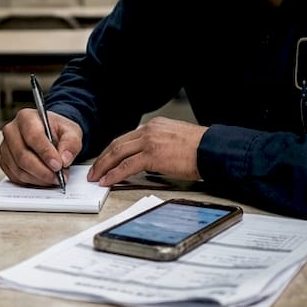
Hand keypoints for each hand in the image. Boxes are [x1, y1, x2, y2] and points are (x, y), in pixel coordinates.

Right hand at [0, 106, 81, 187]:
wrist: (49, 134)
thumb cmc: (56, 130)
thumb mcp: (71, 131)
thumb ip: (71, 143)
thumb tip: (64, 159)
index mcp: (26, 117)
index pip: (33, 136)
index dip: (46, 153)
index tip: (58, 165)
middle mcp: (11, 131)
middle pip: (22, 155)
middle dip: (42, 170)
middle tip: (58, 177)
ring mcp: (5, 147)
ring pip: (19, 169)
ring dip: (38, 178)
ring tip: (54, 179)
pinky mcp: (4, 161)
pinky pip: (15, 177)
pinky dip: (31, 181)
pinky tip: (43, 179)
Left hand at [87, 116, 205, 186]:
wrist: (212, 149)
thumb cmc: (200, 149)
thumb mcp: (175, 139)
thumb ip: (159, 144)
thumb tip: (149, 159)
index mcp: (155, 125)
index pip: (126, 138)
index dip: (112, 151)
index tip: (105, 160)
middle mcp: (149, 130)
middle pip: (117, 144)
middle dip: (103, 159)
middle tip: (94, 170)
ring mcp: (150, 141)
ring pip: (118, 153)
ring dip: (104, 167)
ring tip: (96, 178)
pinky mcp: (153, 155)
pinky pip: (127, 166)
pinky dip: (114, 174)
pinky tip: (108, 181)